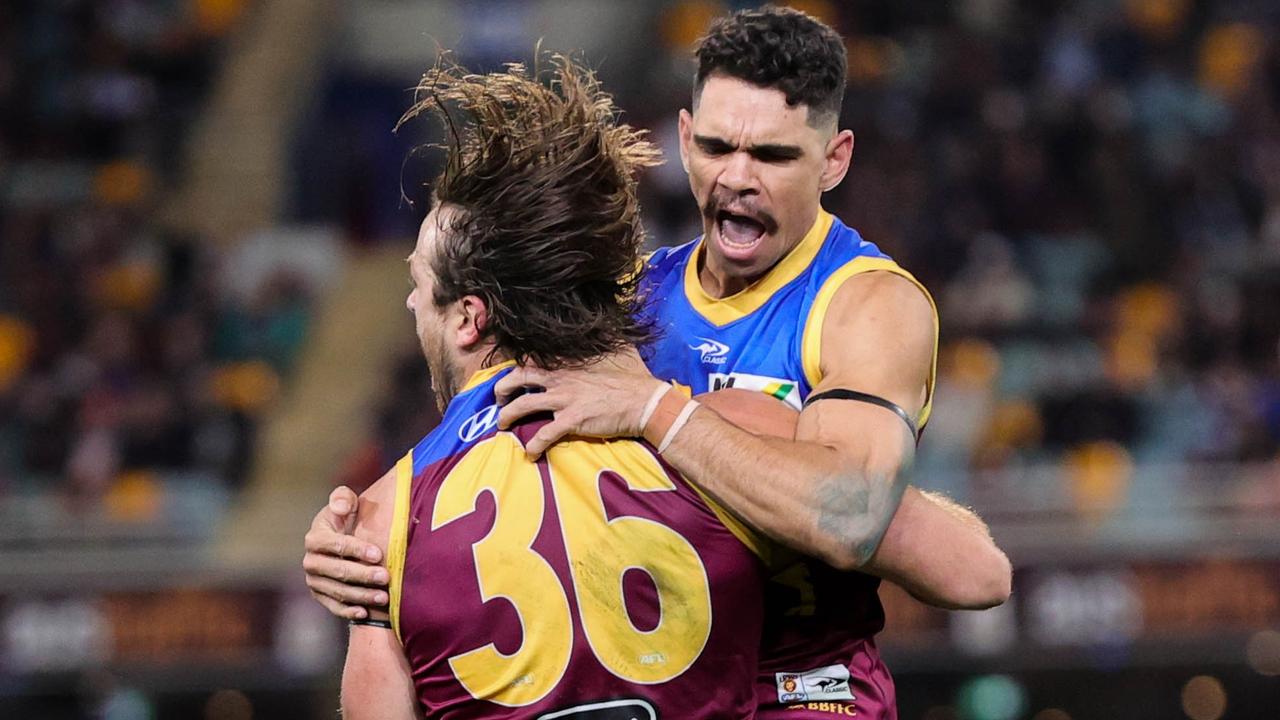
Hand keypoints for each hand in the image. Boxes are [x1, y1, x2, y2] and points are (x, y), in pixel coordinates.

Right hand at [302, 486, 389, 619]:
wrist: (343, 539)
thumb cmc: (348, 518)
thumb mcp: (346, 503)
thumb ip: (342, 498)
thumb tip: (340, 506)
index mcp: (315, 537)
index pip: (336, 545)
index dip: (357, 549)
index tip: (378, 554)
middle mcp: (310, 560)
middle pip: (338, 571)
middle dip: (363, 575)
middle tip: (386, 577)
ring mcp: (314, 580)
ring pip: (338, 591)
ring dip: (361, 595)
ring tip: (384, 597)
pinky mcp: (320, 595)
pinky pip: (333, 606)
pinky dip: (348, 611)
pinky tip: (365, 613)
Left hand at [495, 346, 665, 457]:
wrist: (643, 402)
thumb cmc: (629, 384)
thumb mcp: (609, 363)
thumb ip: (595, 359)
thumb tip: (598, 351)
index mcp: (567, 367)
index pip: (533, 363)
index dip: (517, 371)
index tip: (511, 380)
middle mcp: (560, 380)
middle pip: (518, 378)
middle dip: (502, 389)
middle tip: (499, 402)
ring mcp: (564, 400)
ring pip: (523, 405)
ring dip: (507, 416)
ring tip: (502, 427)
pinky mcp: (571, 421)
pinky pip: (544, 434)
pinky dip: (533, 446)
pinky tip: (530, 454)